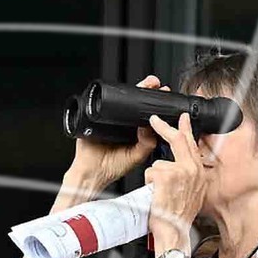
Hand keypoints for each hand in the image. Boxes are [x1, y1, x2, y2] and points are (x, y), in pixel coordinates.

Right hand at [64, 75, 163, 195]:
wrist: (92, 172)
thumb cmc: (113, 166)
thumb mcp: (136, 156)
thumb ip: (147, 143)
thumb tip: (151, 128)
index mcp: (135, 132)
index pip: (147, 113)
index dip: (156, 104)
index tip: (165, 94)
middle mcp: (124, 123)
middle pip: (136, 102)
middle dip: (147, 91)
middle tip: (156, 85)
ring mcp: (110, 119)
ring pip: (122, 100)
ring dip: (133, 90)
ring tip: (145, 85)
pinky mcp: (96, 117)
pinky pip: (104, 104)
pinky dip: (112, 98)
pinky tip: (122, 97)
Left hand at [144, 112, 206, 247]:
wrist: (174, 231)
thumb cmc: (179, 217)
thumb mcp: (193, 194)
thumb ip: (189, 176)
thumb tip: (181, 166)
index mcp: (200, 173)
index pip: (193, 145)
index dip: (186, 129)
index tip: (183, 119)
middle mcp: (193, 170)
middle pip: (178, 140)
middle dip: (164, 128)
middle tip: (155, 121)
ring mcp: (180, 172)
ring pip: (159, 162)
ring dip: (154, 176)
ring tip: (158, 192)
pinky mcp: (166, 176)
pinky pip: (151, 172)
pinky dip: (149, 183)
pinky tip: (155, 194)